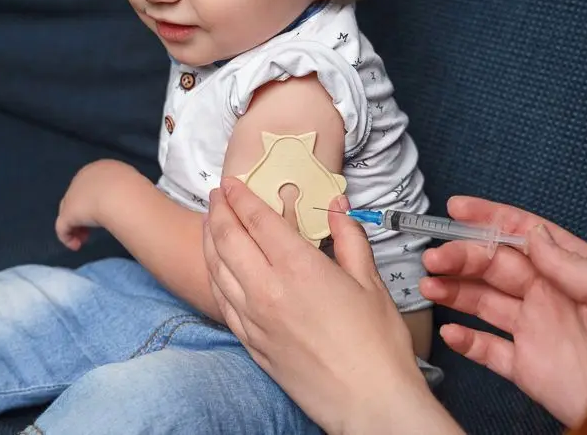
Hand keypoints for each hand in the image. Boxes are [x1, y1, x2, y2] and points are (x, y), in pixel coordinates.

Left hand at [56, 159, 137, 250]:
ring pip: (68, 212)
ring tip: (85, 239)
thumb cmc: (131, 188)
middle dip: (84, 213)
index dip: (96, 200)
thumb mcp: (133, 184)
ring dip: (77, 226)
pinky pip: (63, 228)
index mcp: (100, 169)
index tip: (106, 212)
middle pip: (77, 198)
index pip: (92, 185)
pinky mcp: (67, 213)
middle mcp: (82, 179)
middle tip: (94, 227)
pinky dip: (68, 237)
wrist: (120, 193)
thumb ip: (127, 191)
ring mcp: (72, 196)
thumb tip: (132, 202)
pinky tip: (77, 246)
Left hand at [204, 178, 457, 434]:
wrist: (369, 403)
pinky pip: (222, 302)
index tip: (231, 182)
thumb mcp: (371, 282)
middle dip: (218, 211)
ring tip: (209, 223)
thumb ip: (348, 239)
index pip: (257, 220)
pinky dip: (214, 277)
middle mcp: (267, 289)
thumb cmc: (377, 344)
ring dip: (209, 240)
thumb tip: (337, 208)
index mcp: (298, 268)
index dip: (241, 196)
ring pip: (217, 269)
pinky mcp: (251, 343)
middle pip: (227, 239)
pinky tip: (216, 269)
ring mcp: (254, 318)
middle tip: (216, 194)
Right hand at [421, 196, 586, 426]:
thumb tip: (533, 235)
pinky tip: (450, 331)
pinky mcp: (525, 367)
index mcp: (572, 273)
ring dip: (453, 290)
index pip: (524, 235)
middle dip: (462, 256)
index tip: (458, 209)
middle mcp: (548, 297)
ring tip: (430, 286)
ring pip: (482, 302)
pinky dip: (464, 340)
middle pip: (494, 266)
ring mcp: (534, 331)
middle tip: (436, 257)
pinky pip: (486, 350)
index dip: (490, 218)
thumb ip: (572, 263)